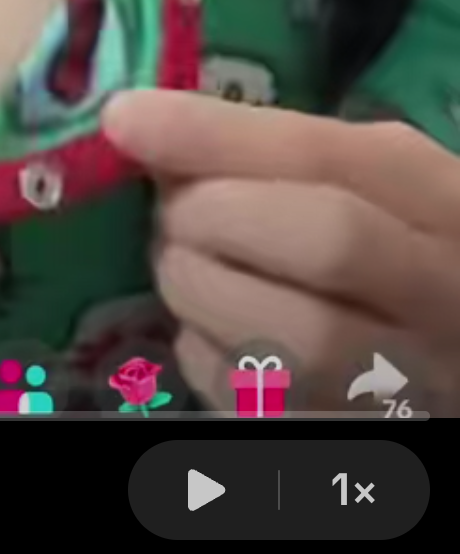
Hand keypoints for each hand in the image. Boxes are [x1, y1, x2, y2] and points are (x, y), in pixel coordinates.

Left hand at [101, 89, 459, 412]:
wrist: (434, 344)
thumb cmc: (389, 240)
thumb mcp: (361, 175)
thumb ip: (272, 148)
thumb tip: (139, 123)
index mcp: (436, 202)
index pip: (325, 157)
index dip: (215, 136)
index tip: (125, 118)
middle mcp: (438, 295)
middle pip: (324, 245)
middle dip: (215, 215)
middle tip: (172, 212)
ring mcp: (403, 384)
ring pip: (289, 346)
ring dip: (199, 292)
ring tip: (184, 265)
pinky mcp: (344, 435)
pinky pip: (257, 406)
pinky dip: (206, 357)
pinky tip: (206, 329)